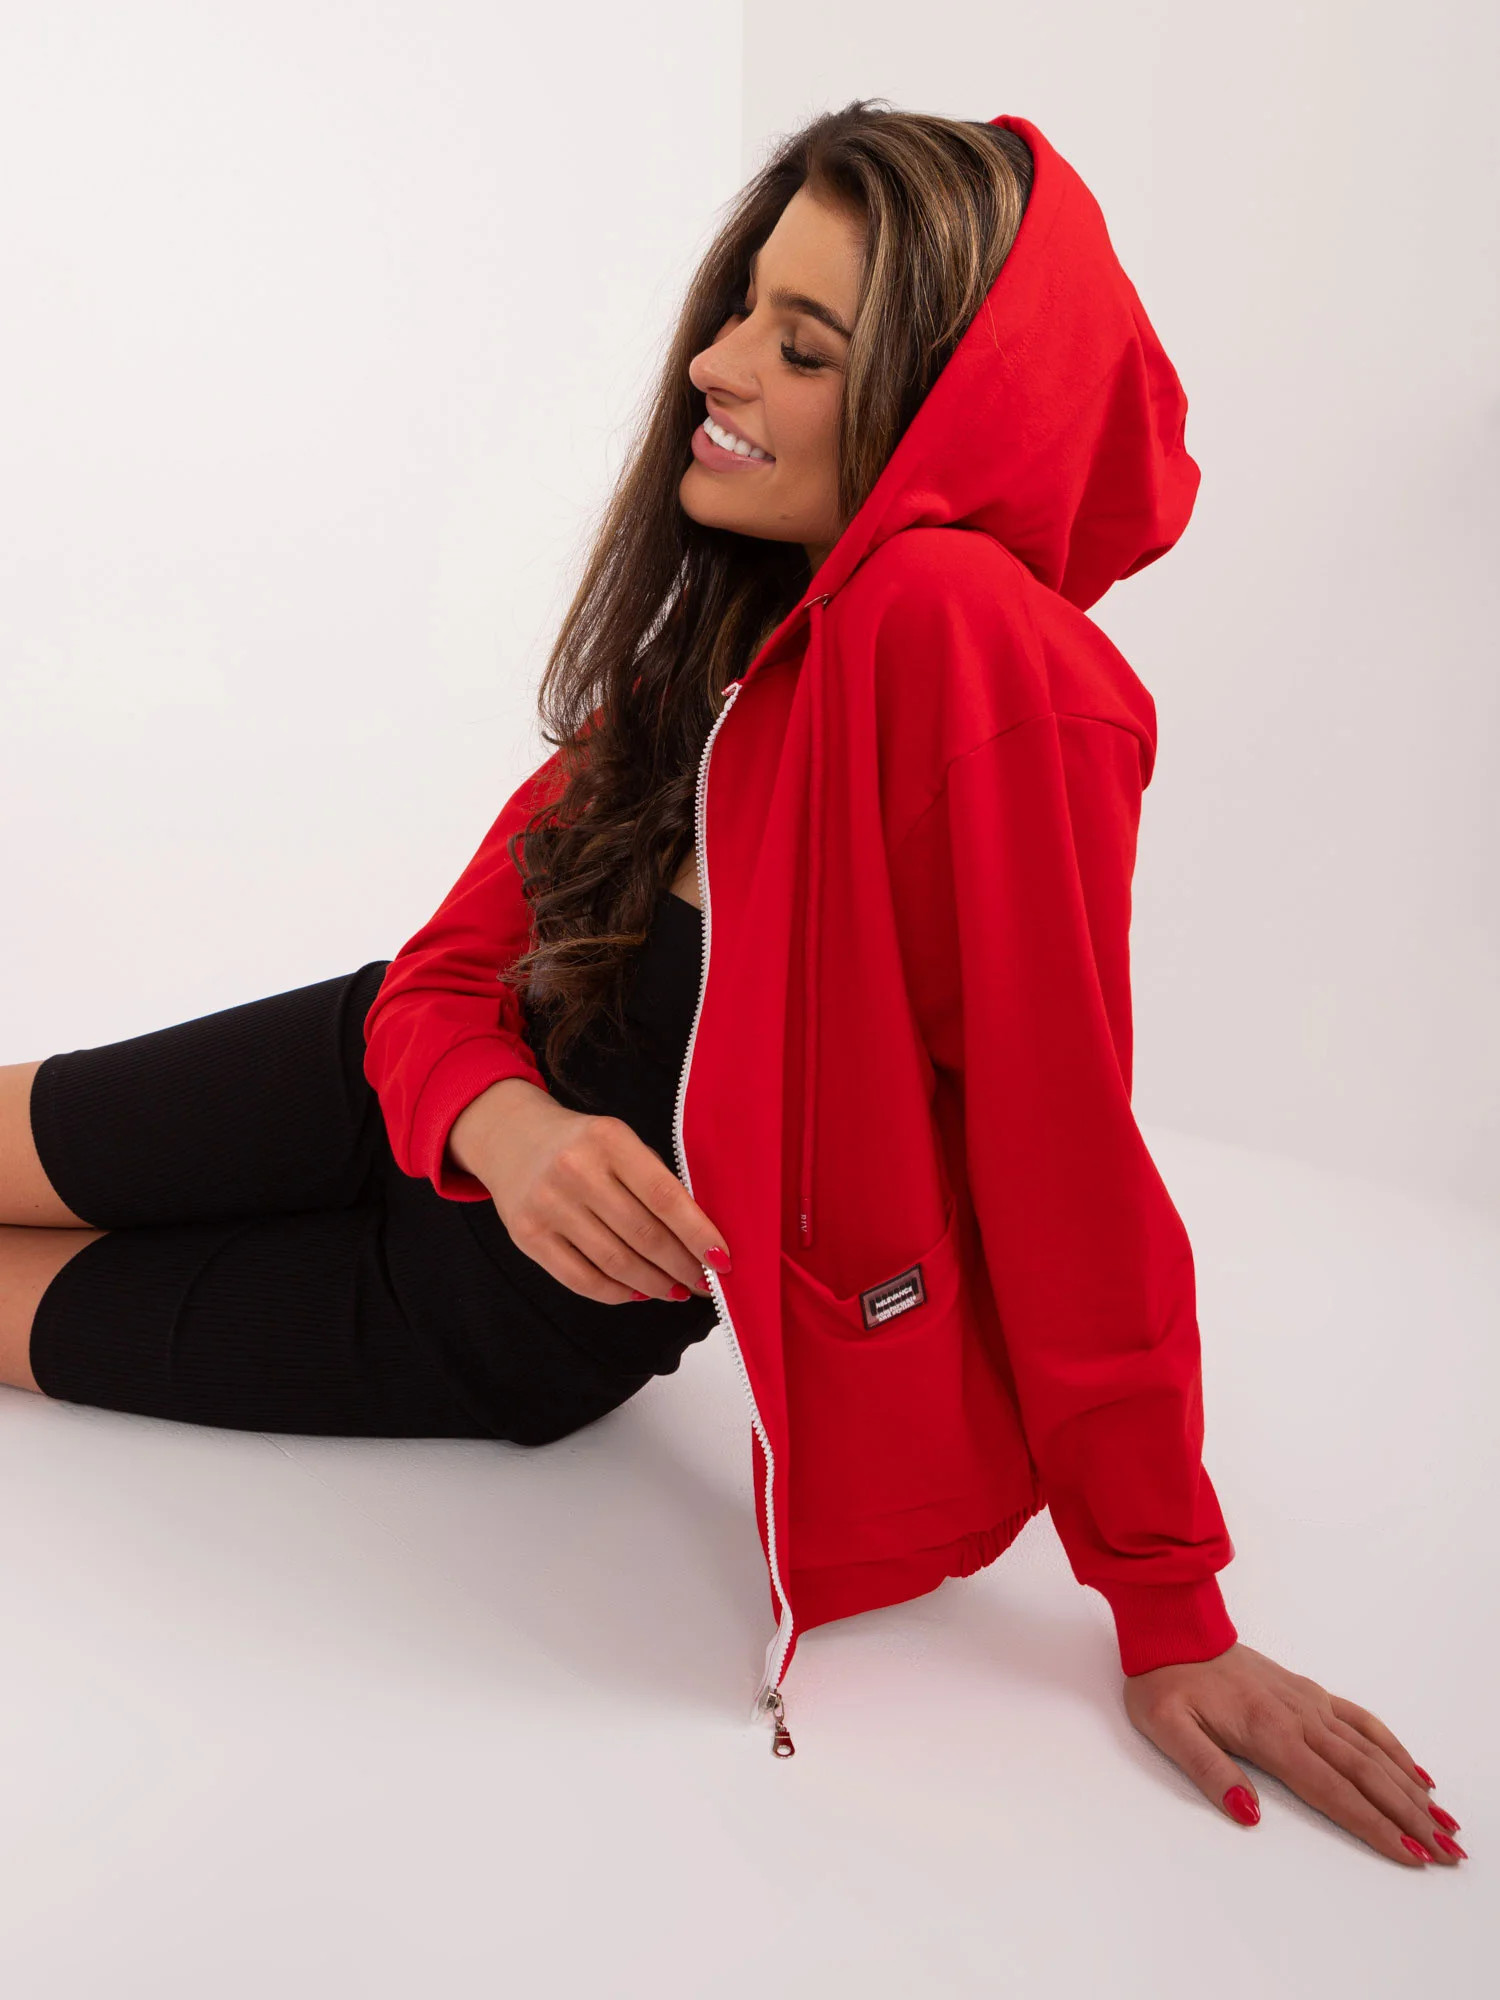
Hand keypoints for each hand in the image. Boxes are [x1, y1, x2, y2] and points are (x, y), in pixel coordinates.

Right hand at [447, 1078, 730, 1306]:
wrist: (511, 1139)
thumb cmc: (581, 1145)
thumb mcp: (620, 1142)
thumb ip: (654, 1181)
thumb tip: (699, 1239)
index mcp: (609, 1140)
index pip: (665, 1196)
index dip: (698, 1234)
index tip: (722, 1260)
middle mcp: (575, 1171)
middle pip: (643, 1235)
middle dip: (682, 1267)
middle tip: (704, 1282)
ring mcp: (547, 1206)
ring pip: (615, 1263)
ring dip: (655, 1285)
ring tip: (676, 1290)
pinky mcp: (527, 1237)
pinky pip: (582, 1280)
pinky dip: (617, 1292)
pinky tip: (638, 1292)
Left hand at [1122, 1641, 1466, 1867]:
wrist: (1172, 1626)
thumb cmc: (1165, 1681)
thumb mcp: (1167, 1728)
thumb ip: (1208, 1770)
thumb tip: (1248, 1813)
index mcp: (1269, 1733)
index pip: (1333, 1791)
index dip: (1374, 1826)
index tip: (1412, 1856)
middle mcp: (1300, 1718)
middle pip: (1366, 1776)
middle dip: (1411, 1818)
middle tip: (1450, 1854)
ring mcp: (1309, 1703)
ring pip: (1372, 1752)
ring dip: (1412, 1790)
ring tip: (1447, 1824)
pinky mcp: (1308, 1693)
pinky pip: (1361, 1722)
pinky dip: (1394, 1748)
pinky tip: (1416, 1772)